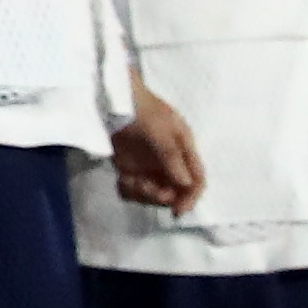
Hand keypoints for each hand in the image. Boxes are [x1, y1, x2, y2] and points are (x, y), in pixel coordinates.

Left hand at [110, 84, 205, 213]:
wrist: (111, 96)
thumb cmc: (142, 108)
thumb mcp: (161, 131)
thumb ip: (172, 158)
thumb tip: (186, 184)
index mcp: (183, 148)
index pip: (196, 179)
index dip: (190, 197)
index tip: (177, 211)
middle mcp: (168, 160)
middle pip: (174, 191)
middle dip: (161, 195)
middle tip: (145, 187)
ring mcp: (148, 164)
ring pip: (153, 192)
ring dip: (143, 194)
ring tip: (130, 180)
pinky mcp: (129, 166)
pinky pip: (133, 189)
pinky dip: (128, 189)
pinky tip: (122, 179)